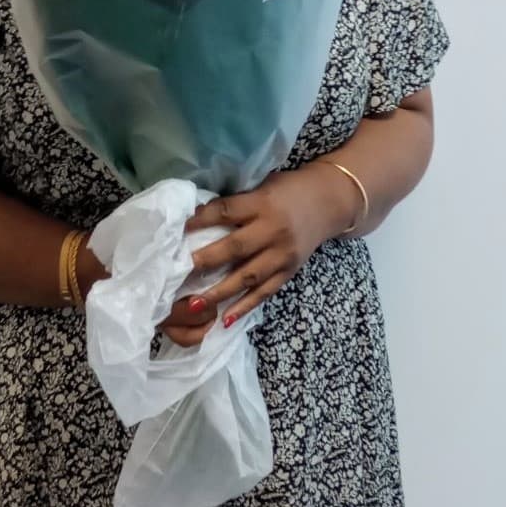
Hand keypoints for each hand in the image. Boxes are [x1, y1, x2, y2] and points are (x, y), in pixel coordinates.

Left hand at [159, 164, 357, 347]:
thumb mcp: (262, 187)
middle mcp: (273, 230)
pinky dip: (245, 307)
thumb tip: (196, 217)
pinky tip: (225, 319)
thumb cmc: (287, 190)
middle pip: (236, 247)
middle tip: (178, 271)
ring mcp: (283, 255)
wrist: (328, 202)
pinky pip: (264, 293)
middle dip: (206, 260)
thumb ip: (236, 203)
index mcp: (262, 203)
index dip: (201, 220)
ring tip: (194, 305)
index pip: (227, 211)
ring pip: (248, 277)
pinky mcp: (289, 272)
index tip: (177, 230)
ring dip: (220, 292)